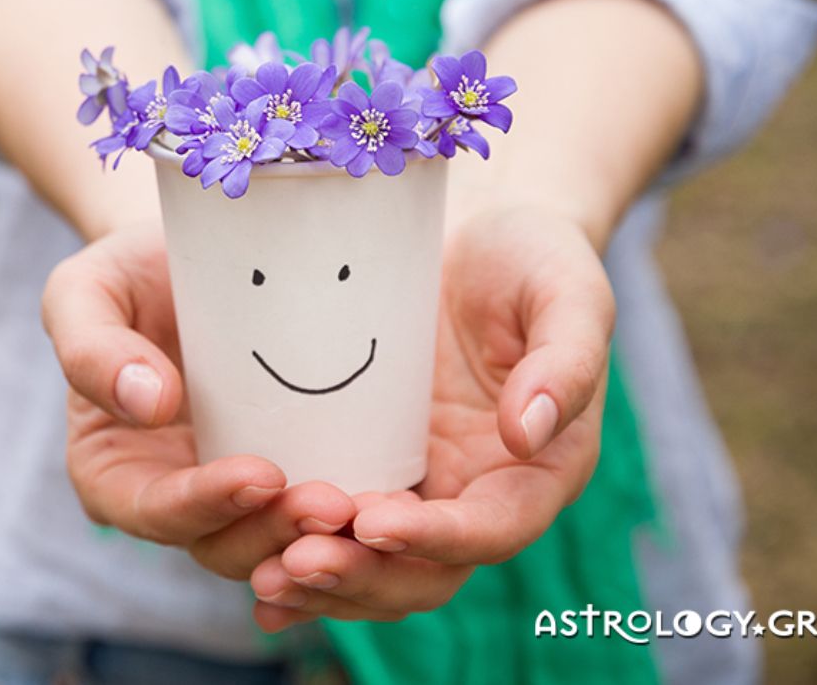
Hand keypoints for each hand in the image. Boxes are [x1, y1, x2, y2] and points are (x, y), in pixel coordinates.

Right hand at [42, 221, 357, 579]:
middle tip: (331, 504)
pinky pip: (320, 515)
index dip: (203, 506)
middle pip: (222, 543)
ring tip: (362, 506)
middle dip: (275, 533)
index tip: (261, 475)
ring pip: (276, 544)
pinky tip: (391, 504)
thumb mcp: (85, 292)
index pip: (153, 510)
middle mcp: (174, 494)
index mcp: (114, 470)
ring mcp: (235, 488)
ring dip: (318, 539)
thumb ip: (92, 347)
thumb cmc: (127, 272)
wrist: (196, 253)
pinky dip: (351, 520)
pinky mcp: (293, 467)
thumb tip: (148, 406)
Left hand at [249, 205, 612, 630]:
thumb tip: (527, 433)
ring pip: (376, 567)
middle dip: (364, 578)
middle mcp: (477, 491)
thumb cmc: (532, 256)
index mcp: (537, 468)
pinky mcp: (369, 460)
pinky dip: (298, 554)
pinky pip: (338, 527)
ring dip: (324, 585)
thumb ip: (565, 360)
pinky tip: (250, 568)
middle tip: (294, 564)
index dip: (434, 539)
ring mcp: (421, 482)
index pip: (491, 528)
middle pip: (425, 572)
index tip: (371, 523)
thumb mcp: (566, 291)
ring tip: (264, 580)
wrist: (477, 232)